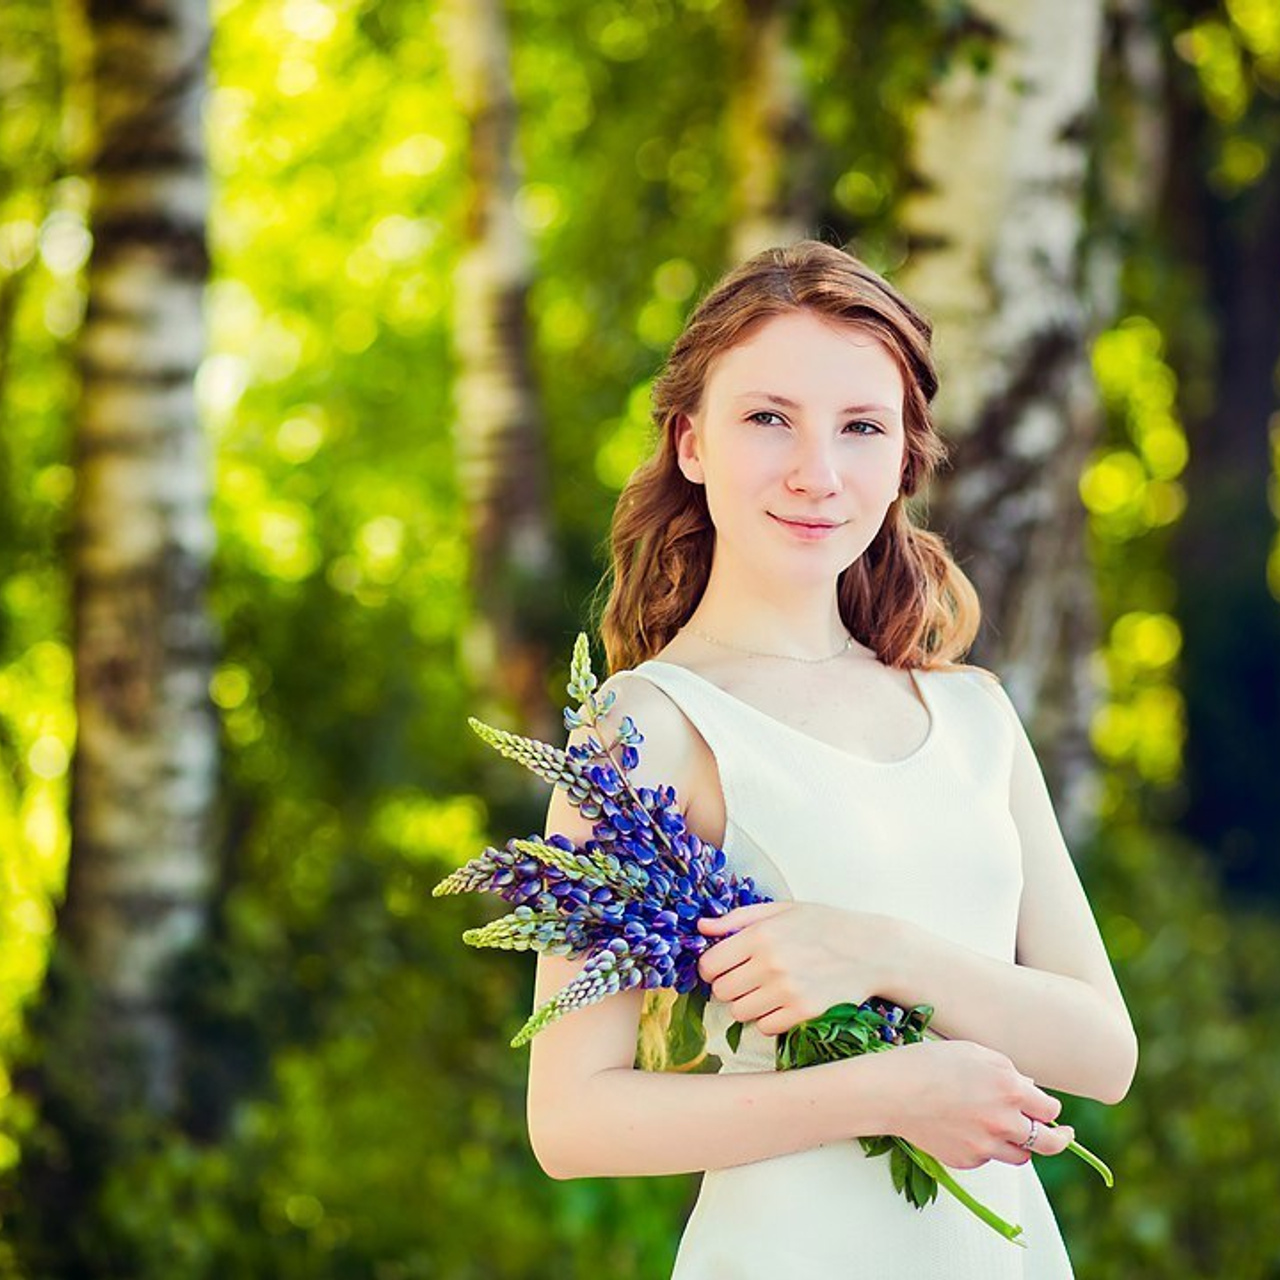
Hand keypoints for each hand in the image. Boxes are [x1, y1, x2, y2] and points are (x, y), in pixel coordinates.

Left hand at [696, 901, 888, 1035]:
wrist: (873, 950)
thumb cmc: (826, 925)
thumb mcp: (782, 909)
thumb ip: (738, 918)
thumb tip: (702, 927)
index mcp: (760, 935)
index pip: (709, 965)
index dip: (711, 968)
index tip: (722, 967)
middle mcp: (770, 964)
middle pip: (722, 991)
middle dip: (729, 986)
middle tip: (747, 978)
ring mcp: (787, 991)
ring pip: (740, 1013)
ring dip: (747, 1004)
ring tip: (766, 990)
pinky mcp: (804, 1014)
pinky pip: (765, 1027)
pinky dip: (768, 1019)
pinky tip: (782, 1003)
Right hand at [875, 1039, 1074, 1169]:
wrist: (890, 1092)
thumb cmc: (928, 1062)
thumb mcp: (973, 1052)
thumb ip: (1007, 1070)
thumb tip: (1026, 1088)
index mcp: (1009, 1089)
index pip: (1050, 1108)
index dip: (1046, 1105)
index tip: (1043, 1105)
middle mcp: (1004, 1120)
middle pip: (1049, 1142)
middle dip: (1060, 1139)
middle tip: (1063, 1135)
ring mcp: (986, 1145)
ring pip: (1022, 1156)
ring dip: (1022, 1145)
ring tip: (1011, 1133)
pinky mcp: (967, 1160)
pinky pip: (988, 1157)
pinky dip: (986, 1146)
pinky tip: (967, 1128)